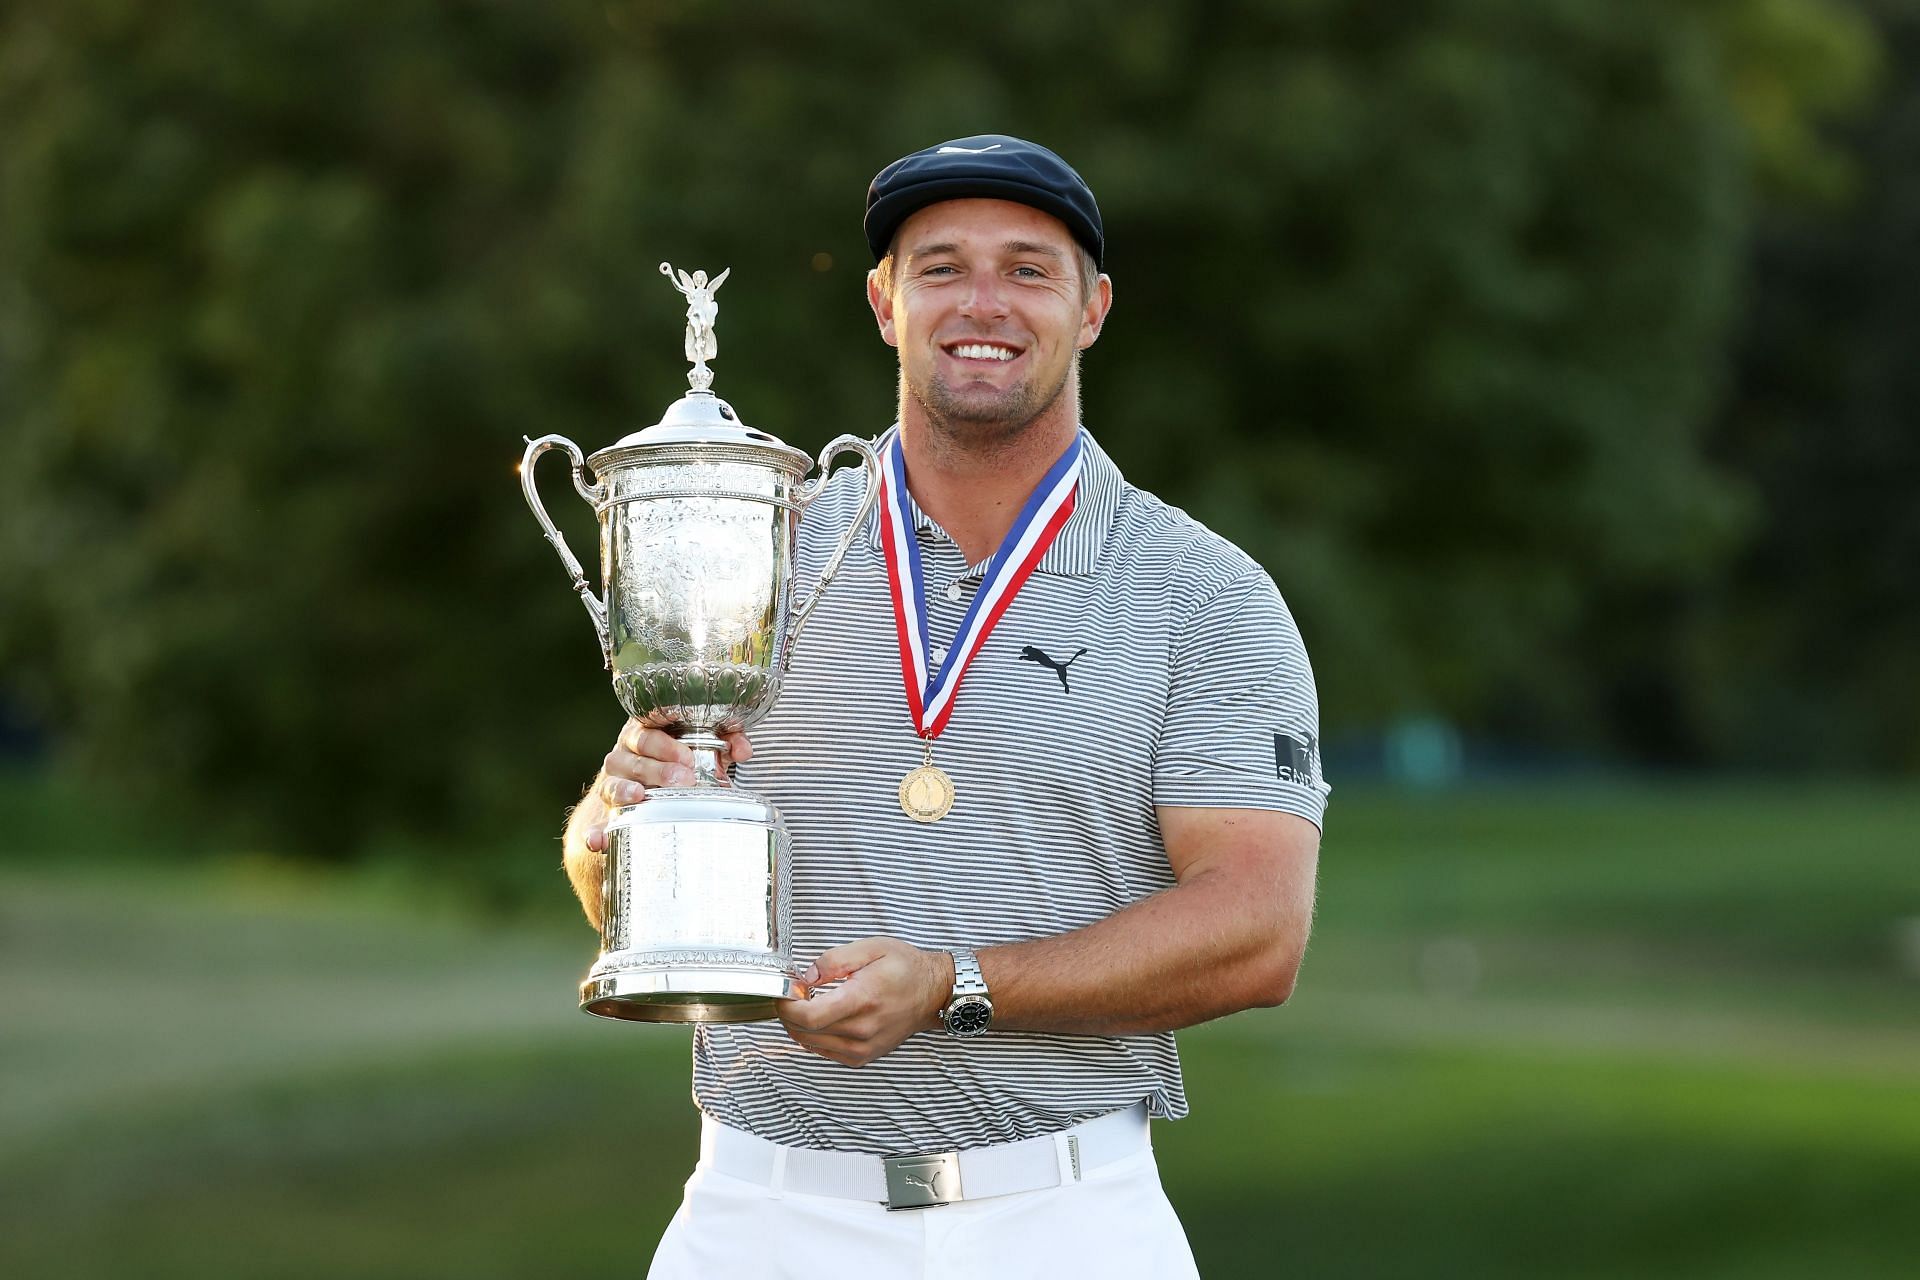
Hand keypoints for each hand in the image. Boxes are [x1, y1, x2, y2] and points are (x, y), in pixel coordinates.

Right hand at [581, 718, 753, 852]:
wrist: (650, 785)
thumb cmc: (679, 759)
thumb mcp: (703, 746)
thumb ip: (725, 740)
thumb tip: (743, 749)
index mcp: (646, 732)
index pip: (649, 731)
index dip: (666, 744)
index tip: (688, 757)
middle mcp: (625, 755)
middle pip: (632, 758)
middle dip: (657, 768)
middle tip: (682, 779)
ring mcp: (614, 783)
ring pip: (611, 783)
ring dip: (624, 790)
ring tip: (640, 796)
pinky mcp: (609, 811)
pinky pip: (596, 823)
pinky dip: (596, 832)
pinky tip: (598, 841)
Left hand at [779, 938, 953, 1067]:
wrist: (932, 992)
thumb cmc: (905, 968)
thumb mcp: (871, 948)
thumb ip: (835, 960)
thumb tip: (807, 976)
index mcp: (862, 1000)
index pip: (810, 1016)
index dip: (787, 1006)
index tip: (783, 992)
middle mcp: (862, 1030)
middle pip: (804, 1032)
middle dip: (788, 1013)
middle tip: (790, 994)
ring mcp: (862, 1048)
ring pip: (811, 1044)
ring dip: (799, 1025)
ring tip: (806, 1004)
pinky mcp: (862, 1057)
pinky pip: (824, 1051)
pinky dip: (813, 1036)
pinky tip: (820, 1018)